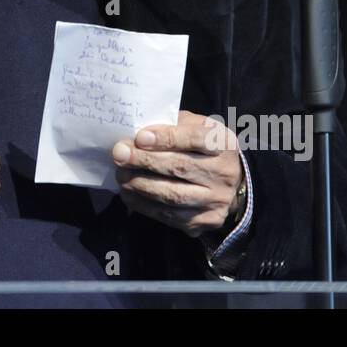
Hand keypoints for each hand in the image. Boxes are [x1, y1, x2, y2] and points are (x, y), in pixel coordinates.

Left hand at [112, 110, 244, 239]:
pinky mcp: (205, 221)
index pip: (195, 138)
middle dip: (145, 161)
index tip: (139, 138)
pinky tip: (129, 193)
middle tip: (119, 155)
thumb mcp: (195, 126)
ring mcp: (216, 200)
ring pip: (173, 195)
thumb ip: (171, 126)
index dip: (166, 138)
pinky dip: (144, 205)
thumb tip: (137, 135)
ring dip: (141, 185)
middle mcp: (225, 173)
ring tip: (121, 175)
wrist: (226, 182)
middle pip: (180, 168)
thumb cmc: (203, 147)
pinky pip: (170, 216)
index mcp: (223, 143)